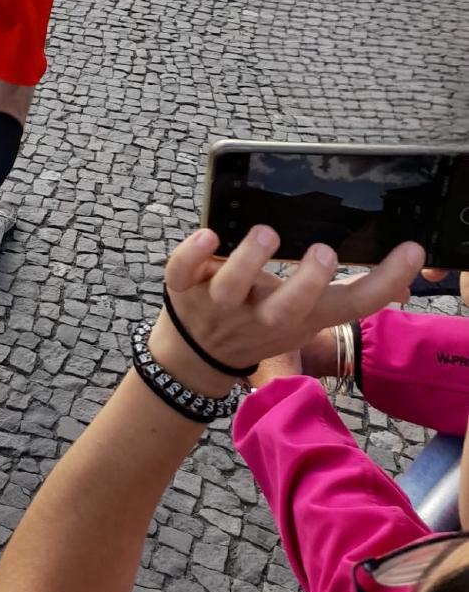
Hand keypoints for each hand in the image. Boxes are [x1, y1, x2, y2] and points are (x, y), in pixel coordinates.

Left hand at [152, 225, 423, 387]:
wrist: (193, 357)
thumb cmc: (259, 321)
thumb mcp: (302, 317)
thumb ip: (339, 295)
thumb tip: (402, 270)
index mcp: (299, 318)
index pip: (348, 306)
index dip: (383, 282)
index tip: (410, 249)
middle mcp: (262, 315)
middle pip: (289, 308)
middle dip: (308, 282)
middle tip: (326, 252)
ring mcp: (220, 304)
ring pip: (233, 286)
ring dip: (249, 261)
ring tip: (266, 234)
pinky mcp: (183, 288)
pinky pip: (182, 273)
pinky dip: (191, 255)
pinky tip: (206, 235)